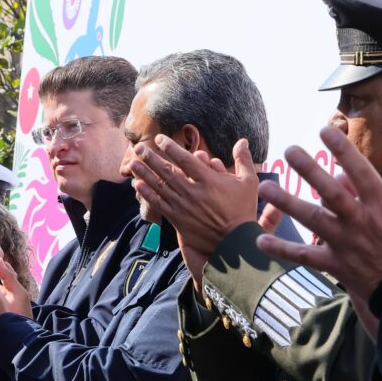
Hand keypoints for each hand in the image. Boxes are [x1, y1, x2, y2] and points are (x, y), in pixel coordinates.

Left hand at [131, 137, 260, 287]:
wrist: (235, 242)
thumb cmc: (243, 210)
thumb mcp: (249, 182)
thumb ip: (244, 160)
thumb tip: (242, 140)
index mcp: (208, 179)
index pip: (185, 159)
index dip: (171, 148)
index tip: (160, 139)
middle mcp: (192, 191)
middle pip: (167, 171)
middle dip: (151, 158)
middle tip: (139, 148)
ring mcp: (183, 206)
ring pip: (160, 186)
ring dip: (144, 173)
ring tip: (132, 163)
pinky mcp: (178, 220)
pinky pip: (160, 204)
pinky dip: (148, 194)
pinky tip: (138, 185)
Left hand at [256, 126, 381, 300]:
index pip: (360, 171)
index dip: (342, 149)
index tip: (325, 131)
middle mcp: (359, 222)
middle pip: (329, 192)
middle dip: (309, 170)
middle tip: (289, 150)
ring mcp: (344, 244)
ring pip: (312, 219)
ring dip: (287, 203)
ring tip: (266, 188)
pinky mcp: (335, 265)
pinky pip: (304, 257)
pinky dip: (282, 249)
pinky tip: (261, 240)